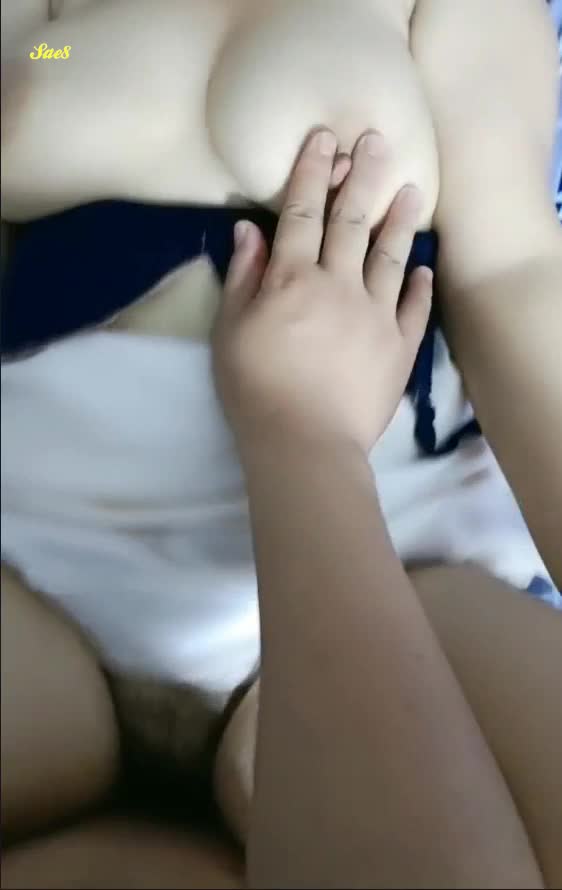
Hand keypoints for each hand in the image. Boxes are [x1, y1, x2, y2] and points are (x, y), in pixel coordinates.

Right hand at [212, 129, 432, 459]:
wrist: (304, 443)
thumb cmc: (255, 390)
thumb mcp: (231, 333)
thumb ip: (242, 279)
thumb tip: (248, 230)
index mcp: (293, 279)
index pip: (301, 214)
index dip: (310, 173)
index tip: (323, 138)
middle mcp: (338, 285)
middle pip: (351, 221)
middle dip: (361, 177)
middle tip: (376, 140)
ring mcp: (375, 314)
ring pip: (389, 256)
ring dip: (399, 220)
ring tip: (411, 189)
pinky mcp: (399, 347)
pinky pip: (413, 308)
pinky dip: (419, 286)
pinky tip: (424, 268)